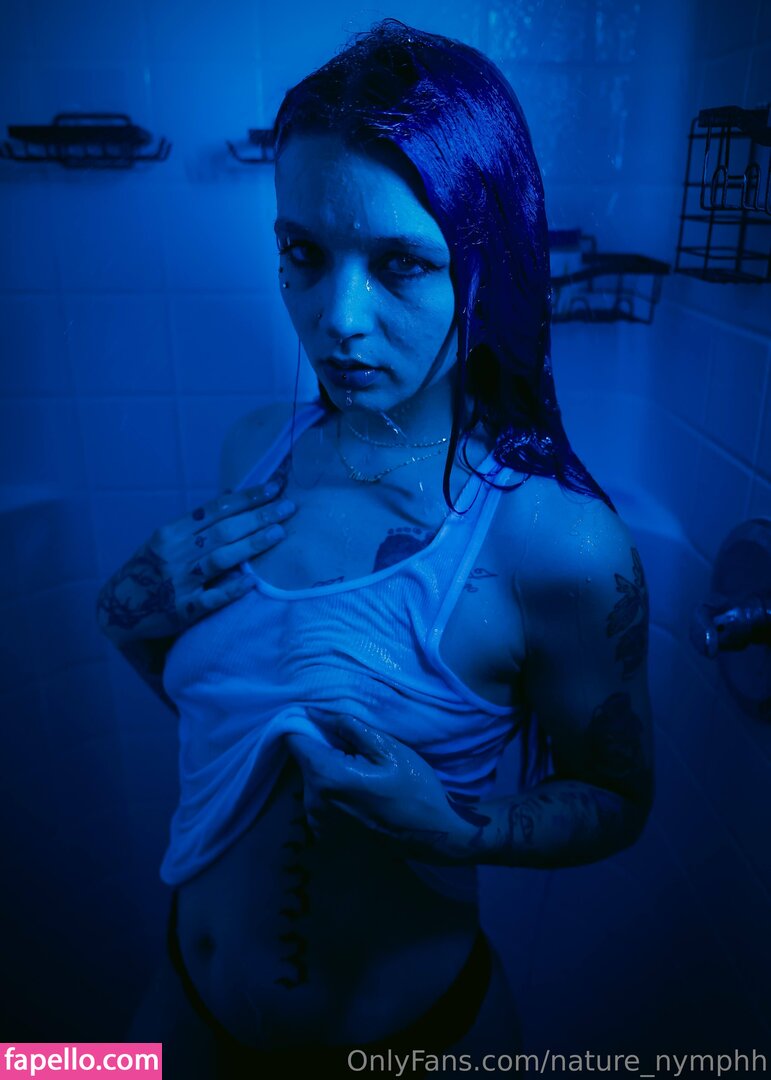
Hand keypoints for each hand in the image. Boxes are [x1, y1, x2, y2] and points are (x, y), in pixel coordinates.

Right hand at [96, 481, 297, 644]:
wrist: (117, 608)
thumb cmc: (149, 569)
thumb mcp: (165, 540)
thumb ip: (197, 521)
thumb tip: (231, 492)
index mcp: (171, 533)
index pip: (215, 509)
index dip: (246, 498)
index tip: (273, 488)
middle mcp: (174, 554)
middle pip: (223, 531)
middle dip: (258, 517)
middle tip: (288, 508)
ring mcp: (178, 582)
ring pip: (220, 559)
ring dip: (251, 545)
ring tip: (279, 534)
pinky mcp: (181, 610)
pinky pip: (209, 599)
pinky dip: (230, 590)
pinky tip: (251, 582)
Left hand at [284, 710, 477, 862]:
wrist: (432, 836)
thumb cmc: (414, 788)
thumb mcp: (388, 749)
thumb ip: (349, 727)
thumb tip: (317, 712)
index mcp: (326, 776)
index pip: (293, 739)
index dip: (305, 724)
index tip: (324, 720)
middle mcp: (313, 801)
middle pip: (304, 760)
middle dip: (323, 748)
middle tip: (355, 750)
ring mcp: (317, 821)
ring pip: (311, 780)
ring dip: (328, 771)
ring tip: (359, 772)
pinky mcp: (324, 834)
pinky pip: (319, 800)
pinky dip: (332, 792)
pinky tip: (358, 794)